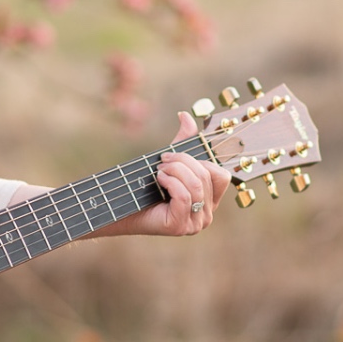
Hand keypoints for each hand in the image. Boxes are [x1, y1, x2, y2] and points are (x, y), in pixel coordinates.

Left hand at [124, 111, 232, 237]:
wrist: (121, 211)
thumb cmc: (146, 189)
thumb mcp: (170, 163)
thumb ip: (182, 141)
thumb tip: (185, 115)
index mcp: (209, 200)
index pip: (221, 175)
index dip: (199, 161)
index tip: (173, 156)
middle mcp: (206, 215)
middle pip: (206, 176)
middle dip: (182, 162)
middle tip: (161, 161)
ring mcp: (195, 224)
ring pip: (195, 185)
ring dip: (174, 171)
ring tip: (158, 170)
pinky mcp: (180, 226)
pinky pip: (184, 196)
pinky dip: (170, 182)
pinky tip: (159, 180)